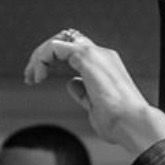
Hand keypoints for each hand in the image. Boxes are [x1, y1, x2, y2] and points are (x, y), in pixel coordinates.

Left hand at [23, 31, 164, 155]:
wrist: (134, 124)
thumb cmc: (121, 122)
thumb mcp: (95, 107)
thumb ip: (83, 93)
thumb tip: (71, 84)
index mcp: (106, 65)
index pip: (74, 50)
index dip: (53, 61)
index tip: (39, 79)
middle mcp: (102, 55)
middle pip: (64, 40)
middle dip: (43, 56)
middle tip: (31, 76)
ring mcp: (95, 53)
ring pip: (57, 41)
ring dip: (39, 57)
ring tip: (32, 76)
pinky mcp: (86, 57)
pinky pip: (54, 47)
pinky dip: (41, 60)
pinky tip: (38, 77)